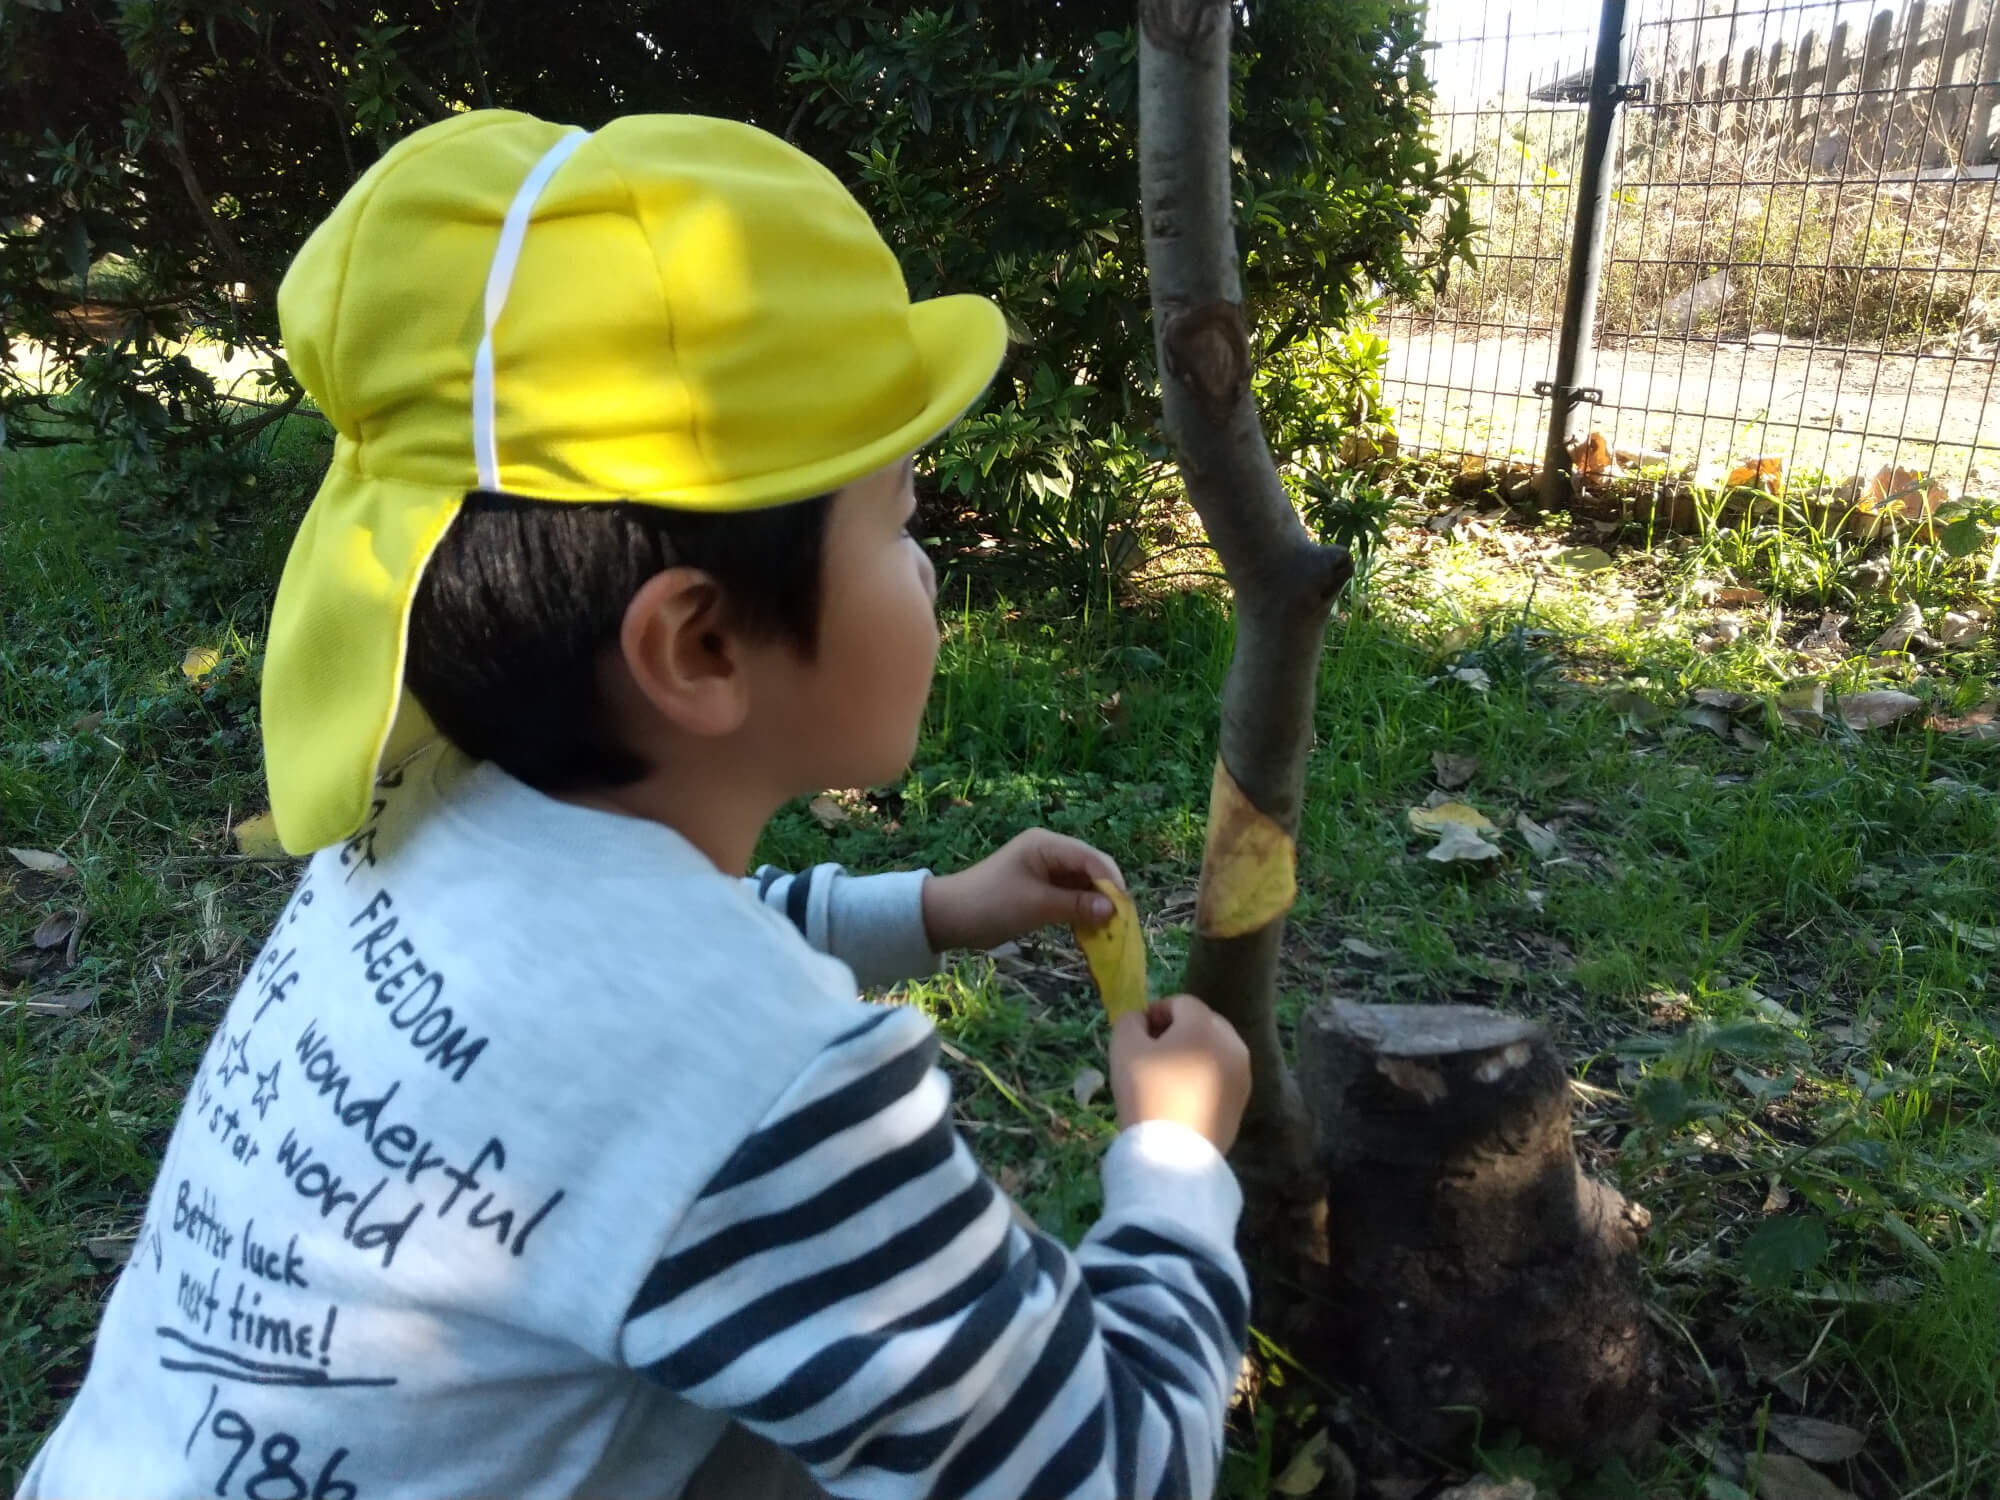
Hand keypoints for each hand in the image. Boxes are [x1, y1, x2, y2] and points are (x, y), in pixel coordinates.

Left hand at [921, 829, 1125, 952]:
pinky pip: (1070, 895)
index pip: (1092, 857)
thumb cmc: (991, 904)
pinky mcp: (1041, 886)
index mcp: (1047, 844)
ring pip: (1083, 884)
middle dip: (1107, 894)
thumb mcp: (1037, 906)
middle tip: (1120, 924)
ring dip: (1095, 905)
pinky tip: (1091, 929)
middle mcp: (1050, 850)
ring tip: (1109, 930)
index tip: (1124, 911)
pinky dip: (1080, 910)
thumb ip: (1076, 905)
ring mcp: (1045, 868)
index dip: (1111, 882)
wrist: (949, 917)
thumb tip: (1113, 909)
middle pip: (1091, 868)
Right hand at [1109, 993, 1250, 1154]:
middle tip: (1152, 1055)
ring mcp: (1242, 1073)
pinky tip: (1183, 1098)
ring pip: (1214, 1049)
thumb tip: (1141, 1019)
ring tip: (1168, 1078)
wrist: (1173, 1154)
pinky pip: (1221, 1075)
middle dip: (1177, 1031)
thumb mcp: (1124, 1048)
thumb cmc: (1147, 1094)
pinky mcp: (1243, 1099)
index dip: (1155, 1013)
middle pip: (1202, 1023)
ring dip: (1192, 1054)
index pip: (1180, 1002)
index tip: (1138, 1036)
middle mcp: (1232, 1043)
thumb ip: (1130, 1021)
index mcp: (1204, 1025)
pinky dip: (1204, 1077)